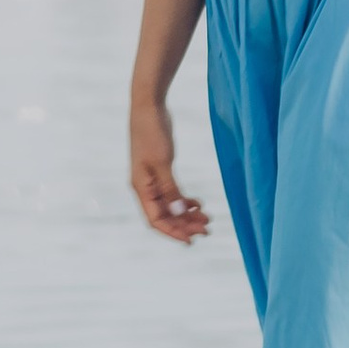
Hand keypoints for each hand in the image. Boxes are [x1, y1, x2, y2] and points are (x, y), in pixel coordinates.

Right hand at [131, 99, 210, 245]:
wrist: (149, 107)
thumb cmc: (152, 132)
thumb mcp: (163, 162)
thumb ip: (171, 189)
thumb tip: (179, 213)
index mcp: (141, 188)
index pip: (156, 220)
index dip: (173, 233)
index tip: (192, 240)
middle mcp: (144, 188)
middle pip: (165, 216)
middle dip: (184, 225)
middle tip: (207, 230)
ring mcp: (152, 180)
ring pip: (170, 206)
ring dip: (187, 214)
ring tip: (207, 218)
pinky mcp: (160, 171)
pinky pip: (172, 194)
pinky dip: (185, 200)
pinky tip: (198, 203)